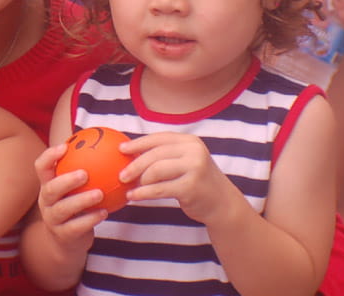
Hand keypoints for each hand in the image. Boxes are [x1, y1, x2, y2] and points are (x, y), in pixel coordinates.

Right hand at [34, 143, 105, 251]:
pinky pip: (76, 227)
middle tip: (85, 174)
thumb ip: (86, 170)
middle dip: (66, 180)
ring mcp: (52, 219)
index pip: (41, 167)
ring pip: (63, 209)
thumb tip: (110, 146)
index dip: (49, 156)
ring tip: (99, 194)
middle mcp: (46, 201)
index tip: (65, 147)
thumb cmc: (75, 206)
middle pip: (50, 189)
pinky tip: (104, 212)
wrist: (67, 241)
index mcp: (47, 185)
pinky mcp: (63, 235)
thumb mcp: (75, 188)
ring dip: (82, 200)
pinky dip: (90, 219)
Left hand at [119, 132, 238, 224]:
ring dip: (139, 180)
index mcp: (190, 141)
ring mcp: (194, 168)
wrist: (223, 204)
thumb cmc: (196, 181)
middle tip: (121, 174)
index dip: (138, 143)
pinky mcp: (191, 187)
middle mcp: (194, 152)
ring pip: (156, 170)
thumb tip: (129, 153)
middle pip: (155, 154)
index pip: (159, 138)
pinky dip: (143, 193)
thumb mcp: (186, 161)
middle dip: (134, 164)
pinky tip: (133, 196)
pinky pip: (159, 189)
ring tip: (128, 186)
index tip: (121, 149)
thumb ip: (165, 155)